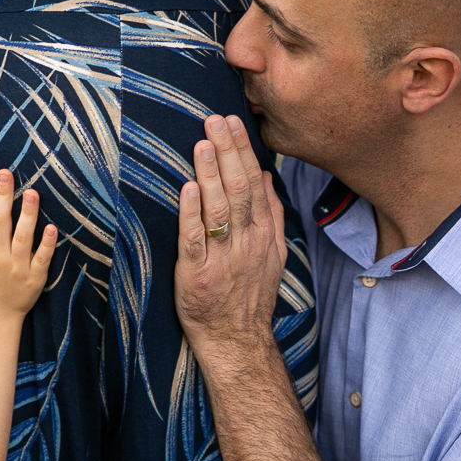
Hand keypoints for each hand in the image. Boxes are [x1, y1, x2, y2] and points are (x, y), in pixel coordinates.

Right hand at [0, 169, 56, 317]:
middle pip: (0, 221)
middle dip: (3, 196)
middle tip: (7, 173)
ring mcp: (18, 267)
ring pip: (22, 237)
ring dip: (27, 214)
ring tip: (31, 192)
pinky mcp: (35, 278)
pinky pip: (42, 259)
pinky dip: (47, 244)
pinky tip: (51, 227)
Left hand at [175, 115, 285, 360]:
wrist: (237, 340)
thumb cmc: (249, 295)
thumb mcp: (273, 254)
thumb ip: (272, 214)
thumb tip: (265, 176)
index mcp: (262, 233)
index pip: (254, 182)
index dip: (241, 150)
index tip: (231, 122)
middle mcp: (245, 242)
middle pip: (238, 189)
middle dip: (226, 152)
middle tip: (214, 120)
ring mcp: (222, 258)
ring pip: (218, 210)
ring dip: (210, 174)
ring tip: (202, 144)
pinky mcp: (197, 275)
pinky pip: (194, 240)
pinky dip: (191, 214)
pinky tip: (187, 189)